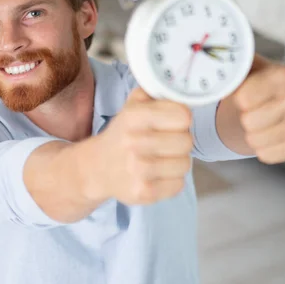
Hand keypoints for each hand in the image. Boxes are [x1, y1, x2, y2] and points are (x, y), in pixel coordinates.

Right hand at [95, 87, 192, 204]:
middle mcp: (135, 143)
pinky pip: (178, 184)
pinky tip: (157, 175)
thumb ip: (156, 93)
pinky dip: (171, 180)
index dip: (181, 119)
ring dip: (177, 162)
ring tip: (160, 160)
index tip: (171, 123)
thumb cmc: (123, 135)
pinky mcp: (143, 192)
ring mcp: (139, 170)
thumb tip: (183, 91)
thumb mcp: (132, 106)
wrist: (97, 168)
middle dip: (179, 142)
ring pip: (185, 164)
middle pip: (187, 141)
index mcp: (134, 117)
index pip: (183, 116)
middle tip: (165, 144)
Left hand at [233, 55, 284, 163]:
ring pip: (255, 140)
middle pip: (248, 121)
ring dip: (252, 135)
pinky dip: (263, 148)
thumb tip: (206, 67)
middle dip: (245, 118)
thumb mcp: (254, 68)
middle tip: (254, 112)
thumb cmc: (267, 85)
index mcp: (282, 75)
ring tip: (261, 124)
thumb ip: (234, 66)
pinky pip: (265, 155)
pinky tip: (270, 135)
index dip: (239, 99)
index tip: (244, 97)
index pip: (243, 98)